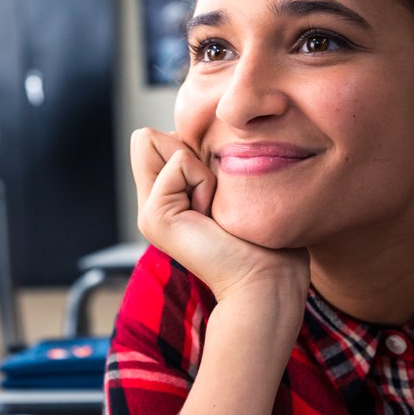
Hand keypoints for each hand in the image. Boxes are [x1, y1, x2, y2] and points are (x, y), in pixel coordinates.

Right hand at [131, 128, 308, 342]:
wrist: (265, 279)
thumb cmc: (259, 235)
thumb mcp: (225, 184)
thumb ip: (198, 160)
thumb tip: (177, 135)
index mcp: (166, 195)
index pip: (154, 137)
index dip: (191, 148)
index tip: (217, 189)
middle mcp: (151, 203)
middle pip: (148, 137)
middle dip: (192, 154)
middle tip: (214, 199)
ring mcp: (148, 212)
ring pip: (161, 143)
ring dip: (200, 169)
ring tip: (213, 208)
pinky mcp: (154, 217)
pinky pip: (180, 162)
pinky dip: (204, 181)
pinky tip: (211, 216)